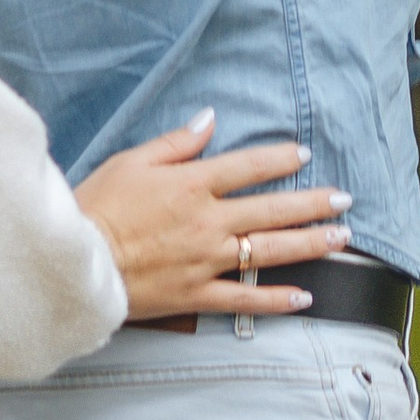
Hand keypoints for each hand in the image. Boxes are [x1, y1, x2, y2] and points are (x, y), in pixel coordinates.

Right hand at [74, 113, 353, 318]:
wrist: (75, 264)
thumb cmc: (97, 207)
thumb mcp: (132, 161)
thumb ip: (176, 143)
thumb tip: (210, 120)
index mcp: (192, 184)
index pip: (248, 167)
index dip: (279, 158)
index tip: (304, 153)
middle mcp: (207, 222)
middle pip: (272, 209)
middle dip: (313, 203)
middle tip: (344, 200)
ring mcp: (206, 261)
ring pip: (268, 252)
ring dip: (309, 243)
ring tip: (341, 238)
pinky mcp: (196, 296)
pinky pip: (245, 300)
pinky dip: (276, 300)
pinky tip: (305, 295)